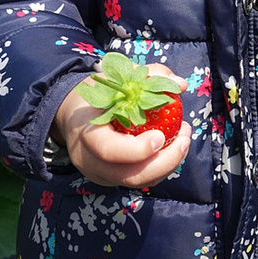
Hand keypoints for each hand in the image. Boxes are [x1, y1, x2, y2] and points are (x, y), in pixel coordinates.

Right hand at [51, 63, 189, 186]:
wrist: (73, 114)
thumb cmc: (97, 93)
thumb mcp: (117, 77)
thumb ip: (150, 76)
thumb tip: (180, 84)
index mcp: (85, 130)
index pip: (108, 149)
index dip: (137, 149)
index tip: (161, 135)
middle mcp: (88, 158)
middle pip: (129, 175)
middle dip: (164, 162)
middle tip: (184, 139)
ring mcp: (99, 173)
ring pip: (138, 181)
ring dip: (167, 165)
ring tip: (183, 140)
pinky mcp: (110, 179)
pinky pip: (138, 180)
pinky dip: (160, 168)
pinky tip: (171, 147)